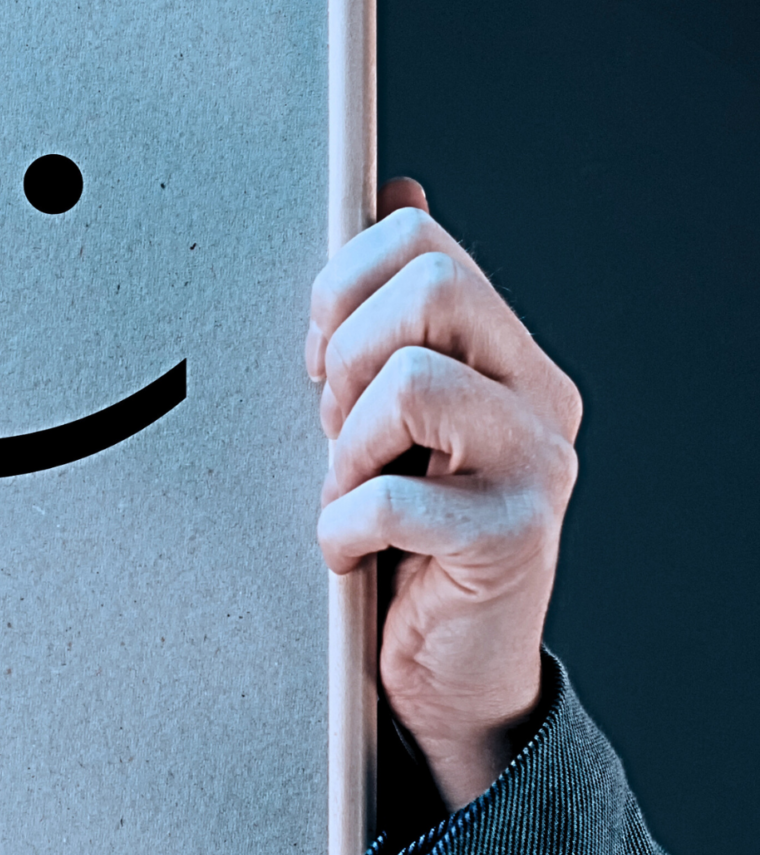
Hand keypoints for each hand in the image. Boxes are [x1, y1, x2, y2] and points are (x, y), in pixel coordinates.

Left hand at [310, 178, 582, 808]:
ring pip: (411, 380)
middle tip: (335, 427)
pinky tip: (351, 553)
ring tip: (350, 492)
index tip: (316, 356)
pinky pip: (391, 497)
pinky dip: (341, 528)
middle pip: (430, 283)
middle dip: (346, 351)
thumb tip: (393, 184)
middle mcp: (537, 395)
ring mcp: (537, 464)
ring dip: (345, 445)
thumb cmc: (401, 536)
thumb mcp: (382, 411)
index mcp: (503, 352)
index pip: (419, 240)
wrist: (446, 671)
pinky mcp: (514, 538)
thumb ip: (387, 308)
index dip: (339, 286)